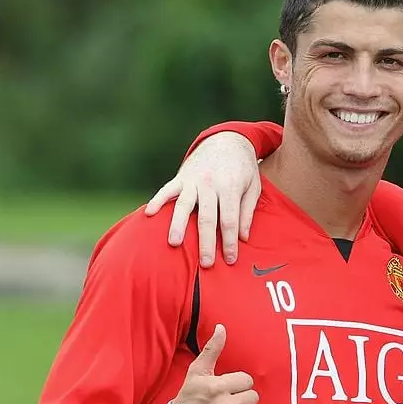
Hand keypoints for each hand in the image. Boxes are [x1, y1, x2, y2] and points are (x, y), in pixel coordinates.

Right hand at [145, 131, 260, 267]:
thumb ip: (247, 211)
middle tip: (206, 264)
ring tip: (174, 243)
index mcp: (230, 187)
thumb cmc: (243, 168)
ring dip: (178, 225)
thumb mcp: (253, 187)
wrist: (227, 139)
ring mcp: (193, 180)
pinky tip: (149, 214)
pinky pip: (167, 190)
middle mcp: (210, 184)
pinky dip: (157, 201)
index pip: (229, 220)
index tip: (230, 259)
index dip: (229, 241)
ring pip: (184, 206)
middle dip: (206, 242)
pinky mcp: (181, 177)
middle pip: (207, 218)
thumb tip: (243, 237)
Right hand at [170, 324, 290, 403]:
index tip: (227, 389)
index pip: (246, 380)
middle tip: (227, 403)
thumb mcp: (197, 372)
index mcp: (216, 388)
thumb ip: (212, 349)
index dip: (238, 384)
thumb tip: (222, 327)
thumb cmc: (188, 399)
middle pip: (253, 396)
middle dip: (243, 398)